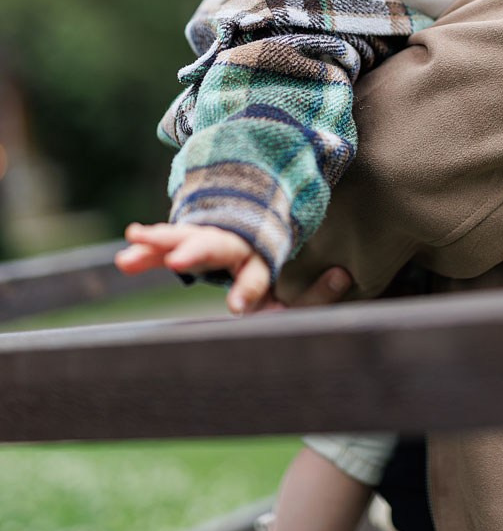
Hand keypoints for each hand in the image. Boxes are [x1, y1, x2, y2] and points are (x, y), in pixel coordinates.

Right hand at [115, 222, 352, 314]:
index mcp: (262, 255)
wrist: (260, 222)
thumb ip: (317, 293)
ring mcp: (211, 240)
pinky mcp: (190, 242)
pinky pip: (169, 242)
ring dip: (161, 243)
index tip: (236, 308)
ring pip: (186, 239)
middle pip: (215, 247)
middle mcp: (235, 246)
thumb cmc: (279, 275)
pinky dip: (151, 245)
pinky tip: (130, 243)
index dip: (249, 289)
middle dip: (197, 251)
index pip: (256, 273)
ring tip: (134, 245)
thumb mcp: (301, 293)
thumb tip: (344, 275)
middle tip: (178, 260)